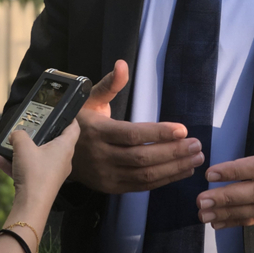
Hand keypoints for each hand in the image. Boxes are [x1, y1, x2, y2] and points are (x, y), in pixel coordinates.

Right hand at [0, 120, 79, 207]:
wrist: (30, 206)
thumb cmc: (34, 173)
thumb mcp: (23, 146)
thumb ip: (18, 135)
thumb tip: (15, 134)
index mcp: (64, 147)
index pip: (73, 128)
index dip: (69, 117)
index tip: (60, 111)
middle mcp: (62, 159)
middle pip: (52, 141)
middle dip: (38, 133)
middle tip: (28, 125)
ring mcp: (51, 172)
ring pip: (36, 155)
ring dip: (20, 149)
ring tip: (6, 142)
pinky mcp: (40, 183)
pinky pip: (26, 168)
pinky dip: (13, 163)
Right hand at [70, 59, 203, 194]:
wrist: (56, 150)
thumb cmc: (80, 119)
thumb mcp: (90, 99)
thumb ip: (110, 84)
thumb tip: (122, 64)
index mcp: (97, 131)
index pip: (132, 135)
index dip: (158, 133)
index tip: (183, 129)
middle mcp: (101, 156)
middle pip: (142, 157)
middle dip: (173, 152)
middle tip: (197, 145)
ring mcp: (106, 175)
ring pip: (145, 175)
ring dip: (174, 168)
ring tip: (195, 158)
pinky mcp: (111, 188)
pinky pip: (141, 186)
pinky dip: (164, 180)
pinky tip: (181, 171)